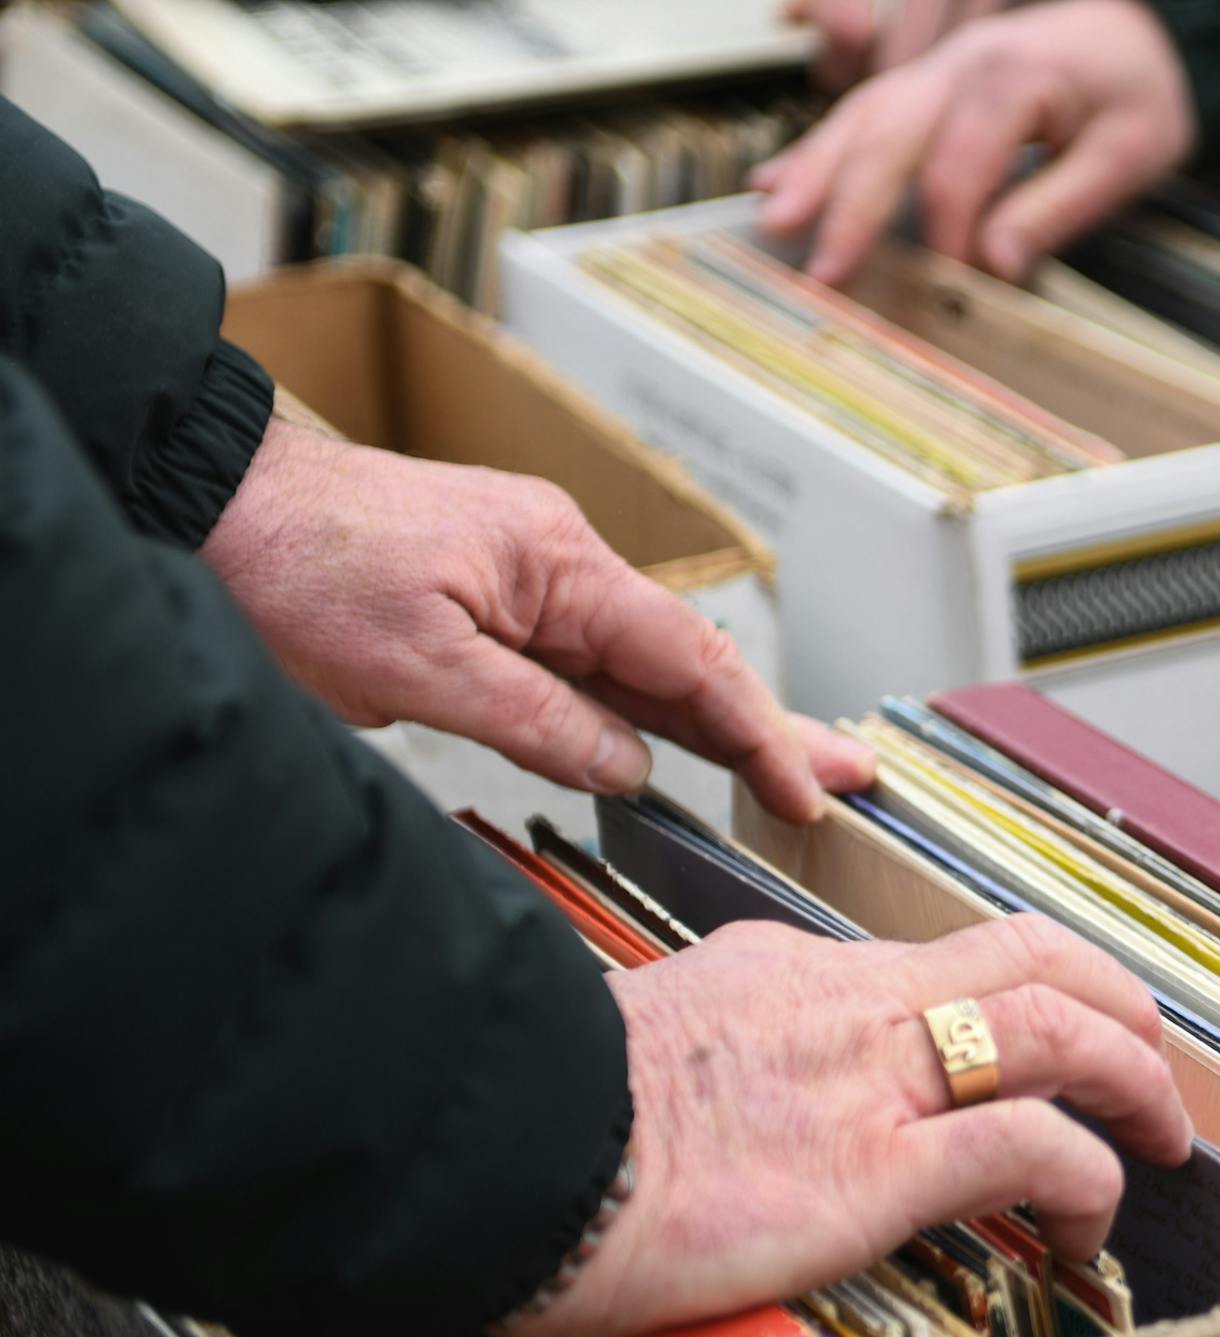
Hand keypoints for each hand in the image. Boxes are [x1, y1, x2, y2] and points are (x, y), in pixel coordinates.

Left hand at [199, 412, 872, 819]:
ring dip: (719, 726)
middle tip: (851, 778)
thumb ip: (536, 719)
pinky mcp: (495, 606)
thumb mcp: (417, 665)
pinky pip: (591, 668)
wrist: (211, 503)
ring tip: (794, 772)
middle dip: (772, 725)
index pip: (688, 659)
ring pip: (645, 669)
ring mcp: (532, 584)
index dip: (755, 732)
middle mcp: (562, 566)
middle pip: (689, 661)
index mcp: (559, 563)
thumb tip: (630, 764)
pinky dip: (645, 714)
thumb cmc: (297, 566)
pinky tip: (680, 750)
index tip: (804, 792)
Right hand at [501, 914, 1191, 1336]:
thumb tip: (720, 1099)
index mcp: (790, 973)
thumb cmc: (534, 1122)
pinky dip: (1090, 1180)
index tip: (1030, 1052)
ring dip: (1139, 1079)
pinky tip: (1090, 1229)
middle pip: (1034, 955)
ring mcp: (870, 1079)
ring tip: (1163, 1142)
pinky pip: (1033, 1147)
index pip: (935, 965)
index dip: (1010, 1001)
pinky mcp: (875, 1167)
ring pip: (1064, 1027)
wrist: (491, 1149)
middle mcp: (849, 1004)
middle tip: (1151, 1064)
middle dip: (1119, 1002)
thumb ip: (709, 1055)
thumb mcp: (638, 1046)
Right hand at [752, 0, 1194, 284]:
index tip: (951, 285)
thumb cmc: (1135, 92)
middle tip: (822, 269)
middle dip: (849, 203)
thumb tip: (996, 267)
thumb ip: (1061, 207)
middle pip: (889, 133)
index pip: (959, 167)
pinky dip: (814, 151)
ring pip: (859, 117)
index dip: (949, 233)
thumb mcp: (1131, 152)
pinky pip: (858, 114)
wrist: (1134, 36)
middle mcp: (959, 66)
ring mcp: (933, 72)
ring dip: (813, 172)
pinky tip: (775, 184)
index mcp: (1012, 78)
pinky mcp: (921, 88)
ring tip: (776, 223)